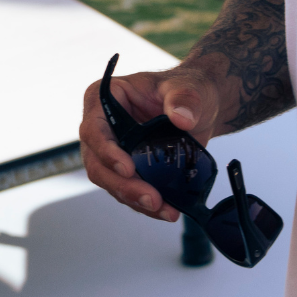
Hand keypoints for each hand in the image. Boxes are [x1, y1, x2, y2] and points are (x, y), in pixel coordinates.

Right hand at [79, 62, 224, 222]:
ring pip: (112, 183)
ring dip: (135, 200)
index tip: (128, 169)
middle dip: (124, 186)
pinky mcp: (127, 168)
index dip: (107, 151)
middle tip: (151, 199)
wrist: (201, 106)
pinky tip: (165, 210)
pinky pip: (128, 190)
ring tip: (163, 209)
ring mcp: (112, 150)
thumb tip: (181, 117)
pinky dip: (144, 203)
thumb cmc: (187, 87)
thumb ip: (184, 98)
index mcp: (106, 98)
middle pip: (99, 163)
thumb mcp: (188, 87)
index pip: (94, 129)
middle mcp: (103, 126)